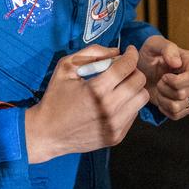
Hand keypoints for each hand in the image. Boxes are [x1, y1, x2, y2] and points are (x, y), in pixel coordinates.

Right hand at [24, 46, 148, 162]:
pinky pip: (134, 114)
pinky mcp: (116, 137)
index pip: (127, 66)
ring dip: (134, 88)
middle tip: (124, 69)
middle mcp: (110, 108)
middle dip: (134, 70)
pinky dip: (128, 105)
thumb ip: (91, 53)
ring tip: (121, 86)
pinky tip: (114, 103)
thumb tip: (116, 51)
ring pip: (142, 98)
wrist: (46, 134)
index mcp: (97, 90)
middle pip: (139, 81)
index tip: (130, 51)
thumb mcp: (65, 68)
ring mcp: (115, 125)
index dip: (131, 55)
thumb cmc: (55, 98)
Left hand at [137, 35, 188, 119]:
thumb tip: (177, 63)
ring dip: (163, 99)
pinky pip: (176, 115)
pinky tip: (161, 98)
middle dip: (165, 89)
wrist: (144, 69)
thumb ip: (167, 49)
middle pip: (184, 94)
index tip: (163, 77)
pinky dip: (164, 108)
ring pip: (178, 107)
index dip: (176, 81)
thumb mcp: (154, 45)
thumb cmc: (150, 55)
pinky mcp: (187, 106)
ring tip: (160, 89)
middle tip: (159, 80)